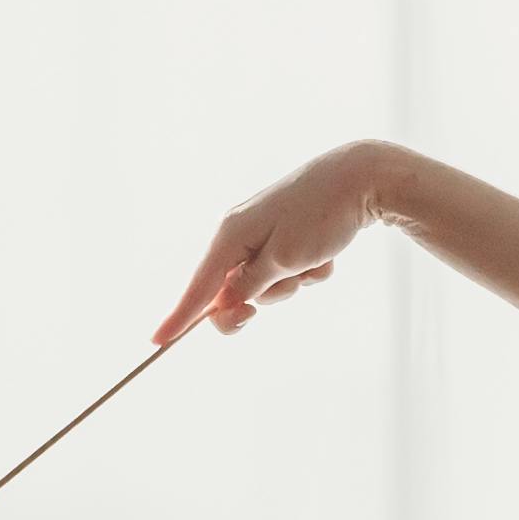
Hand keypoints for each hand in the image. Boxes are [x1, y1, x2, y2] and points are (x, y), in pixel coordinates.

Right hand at [154, 141, 398, 345]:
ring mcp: (266, 234)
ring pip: (267, 283)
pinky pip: (291, 271)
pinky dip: (308, 271)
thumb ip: (252, 285)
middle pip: (232, 290)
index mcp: (231, 235)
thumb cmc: (321, 217)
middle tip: (256, 313)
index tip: (158, 342)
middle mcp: (242, 233)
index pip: (200, 287)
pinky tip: (325, 254)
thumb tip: (228, 299)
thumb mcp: (283, 261)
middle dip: (255, 301)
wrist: (361, 178)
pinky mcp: (290, 235)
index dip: (180, 317)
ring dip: (291, 284)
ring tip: (312, 263)